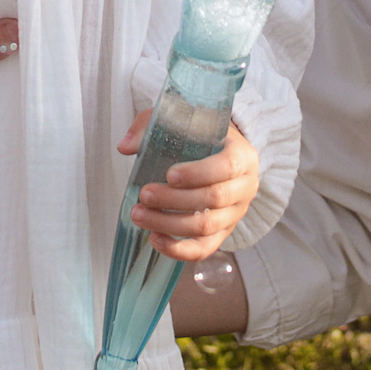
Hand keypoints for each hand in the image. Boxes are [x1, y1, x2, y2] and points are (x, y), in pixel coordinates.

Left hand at [120, 113, 259, 260]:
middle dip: (175, 200)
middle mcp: (245, 186)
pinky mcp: (223, 233)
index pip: (228, 166)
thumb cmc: (200, 136)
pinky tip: (154, 239)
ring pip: (206, 227)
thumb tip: (125, 147)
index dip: (198, 173)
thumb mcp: (180, 119)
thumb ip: (152, 125)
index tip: (169, 175)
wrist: (219, 153)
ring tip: (139, 215)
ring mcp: (235, 213)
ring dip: (169, 224)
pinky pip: (204, 249)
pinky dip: (178, 250)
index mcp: (242, 155)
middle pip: (215, 199)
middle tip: (144, 195)